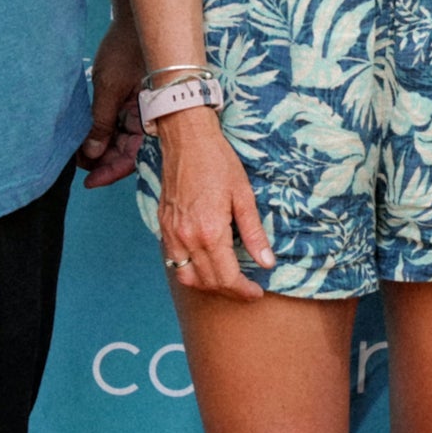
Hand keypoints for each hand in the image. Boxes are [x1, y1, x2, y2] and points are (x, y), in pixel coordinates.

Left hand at [74, 18, 144, 187]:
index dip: (110, 172)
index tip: (88, 181)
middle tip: (77, 165)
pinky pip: (119, 123)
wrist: (134, 18)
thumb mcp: (109, 88)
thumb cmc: (126, 49)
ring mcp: (140, 108)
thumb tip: (92, 155)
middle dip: (102, 161)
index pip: (132, 157)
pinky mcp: (132, 99)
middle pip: (127, 151)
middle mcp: (148, 116)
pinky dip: (104, 131)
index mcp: (151, 116)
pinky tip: (87, 135)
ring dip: (101, 147)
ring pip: (121, 139)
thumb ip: (101, 123)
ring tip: (77, 152)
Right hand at [152, 106, 273, 301]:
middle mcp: (187, 238)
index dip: (243, 290)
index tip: (256, 293)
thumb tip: (267, 262)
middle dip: (229, 290)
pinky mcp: (163, 226)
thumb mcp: (244, 196)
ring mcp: (171, 233)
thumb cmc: (219, 162)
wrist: (188, 140)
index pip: (227, 277)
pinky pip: (174, 261)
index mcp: (210, 232)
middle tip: (246, 288)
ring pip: (187, 277)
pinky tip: (205, 263)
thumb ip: (254, 233)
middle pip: (208, 281)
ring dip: (207, 284)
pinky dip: (189, 270)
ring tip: (226, 280)